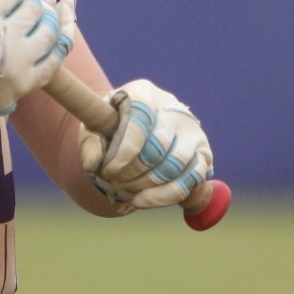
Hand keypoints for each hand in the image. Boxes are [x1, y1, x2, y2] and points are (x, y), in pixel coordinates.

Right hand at [0, 0, 71, 158]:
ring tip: (35, 17)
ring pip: (50, 30)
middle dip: (26, 2)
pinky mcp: (25, 86)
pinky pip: (55, 60)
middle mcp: (5, 43)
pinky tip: (60, 29)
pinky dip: (60, 41)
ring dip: (45, 19)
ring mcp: (18, 67)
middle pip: (34, 7)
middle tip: (13, 7)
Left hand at [78, 79, 212, 211]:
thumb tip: (93, 165)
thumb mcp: (93, 128)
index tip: (107, 171)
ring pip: (175, 166)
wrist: (137, 127)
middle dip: (131, 173)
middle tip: (112, 183)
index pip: (139, 124)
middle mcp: (173, 108)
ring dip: (146, 186)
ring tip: (125, 191)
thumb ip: (90, 144)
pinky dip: (162, 196)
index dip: (123, 152)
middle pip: (157, 148)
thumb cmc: (112, 126)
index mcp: (144, 93)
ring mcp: (192, 131)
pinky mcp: (203, 154)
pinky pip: (189, 182)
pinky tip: (140, 201)